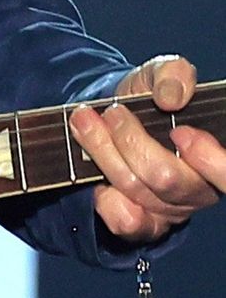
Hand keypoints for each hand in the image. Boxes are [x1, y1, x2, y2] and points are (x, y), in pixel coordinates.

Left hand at [70, 54, 225, 244]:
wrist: (115, 111)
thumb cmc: (150, 97)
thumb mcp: (162, 74)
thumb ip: (173, 75)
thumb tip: (172, 97)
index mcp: (214, 156)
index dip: (208, 159)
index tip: (179, 132)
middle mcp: (198, 188)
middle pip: (166, 177)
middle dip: (129, 140)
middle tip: (111, 112)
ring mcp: (171, 210)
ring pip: (136, 190)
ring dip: (102, 152)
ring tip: (84, 121)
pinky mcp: (144, 223)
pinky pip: (126, 220)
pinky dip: (105, 196)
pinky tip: (93, 169)